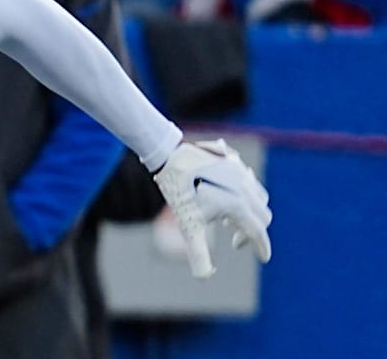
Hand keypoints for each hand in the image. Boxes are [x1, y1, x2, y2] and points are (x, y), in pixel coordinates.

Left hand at [153, 139, 271, 277]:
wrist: (170, 156)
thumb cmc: (179, 192)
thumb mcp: (189, 225)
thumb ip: (199, 253)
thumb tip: (203, 277)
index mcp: (237, 205)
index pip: (257, 231)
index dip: (261, 247)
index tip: (263, 258)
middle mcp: (245, 189)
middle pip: (263, 216)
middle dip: (252, 232)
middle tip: (234, 241)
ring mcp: (242, 173)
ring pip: (259, 197)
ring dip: (250, 213)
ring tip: (227, 221)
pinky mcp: (234, 162)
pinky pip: (250, 181)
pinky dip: (245, 196)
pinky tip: (227, 198)